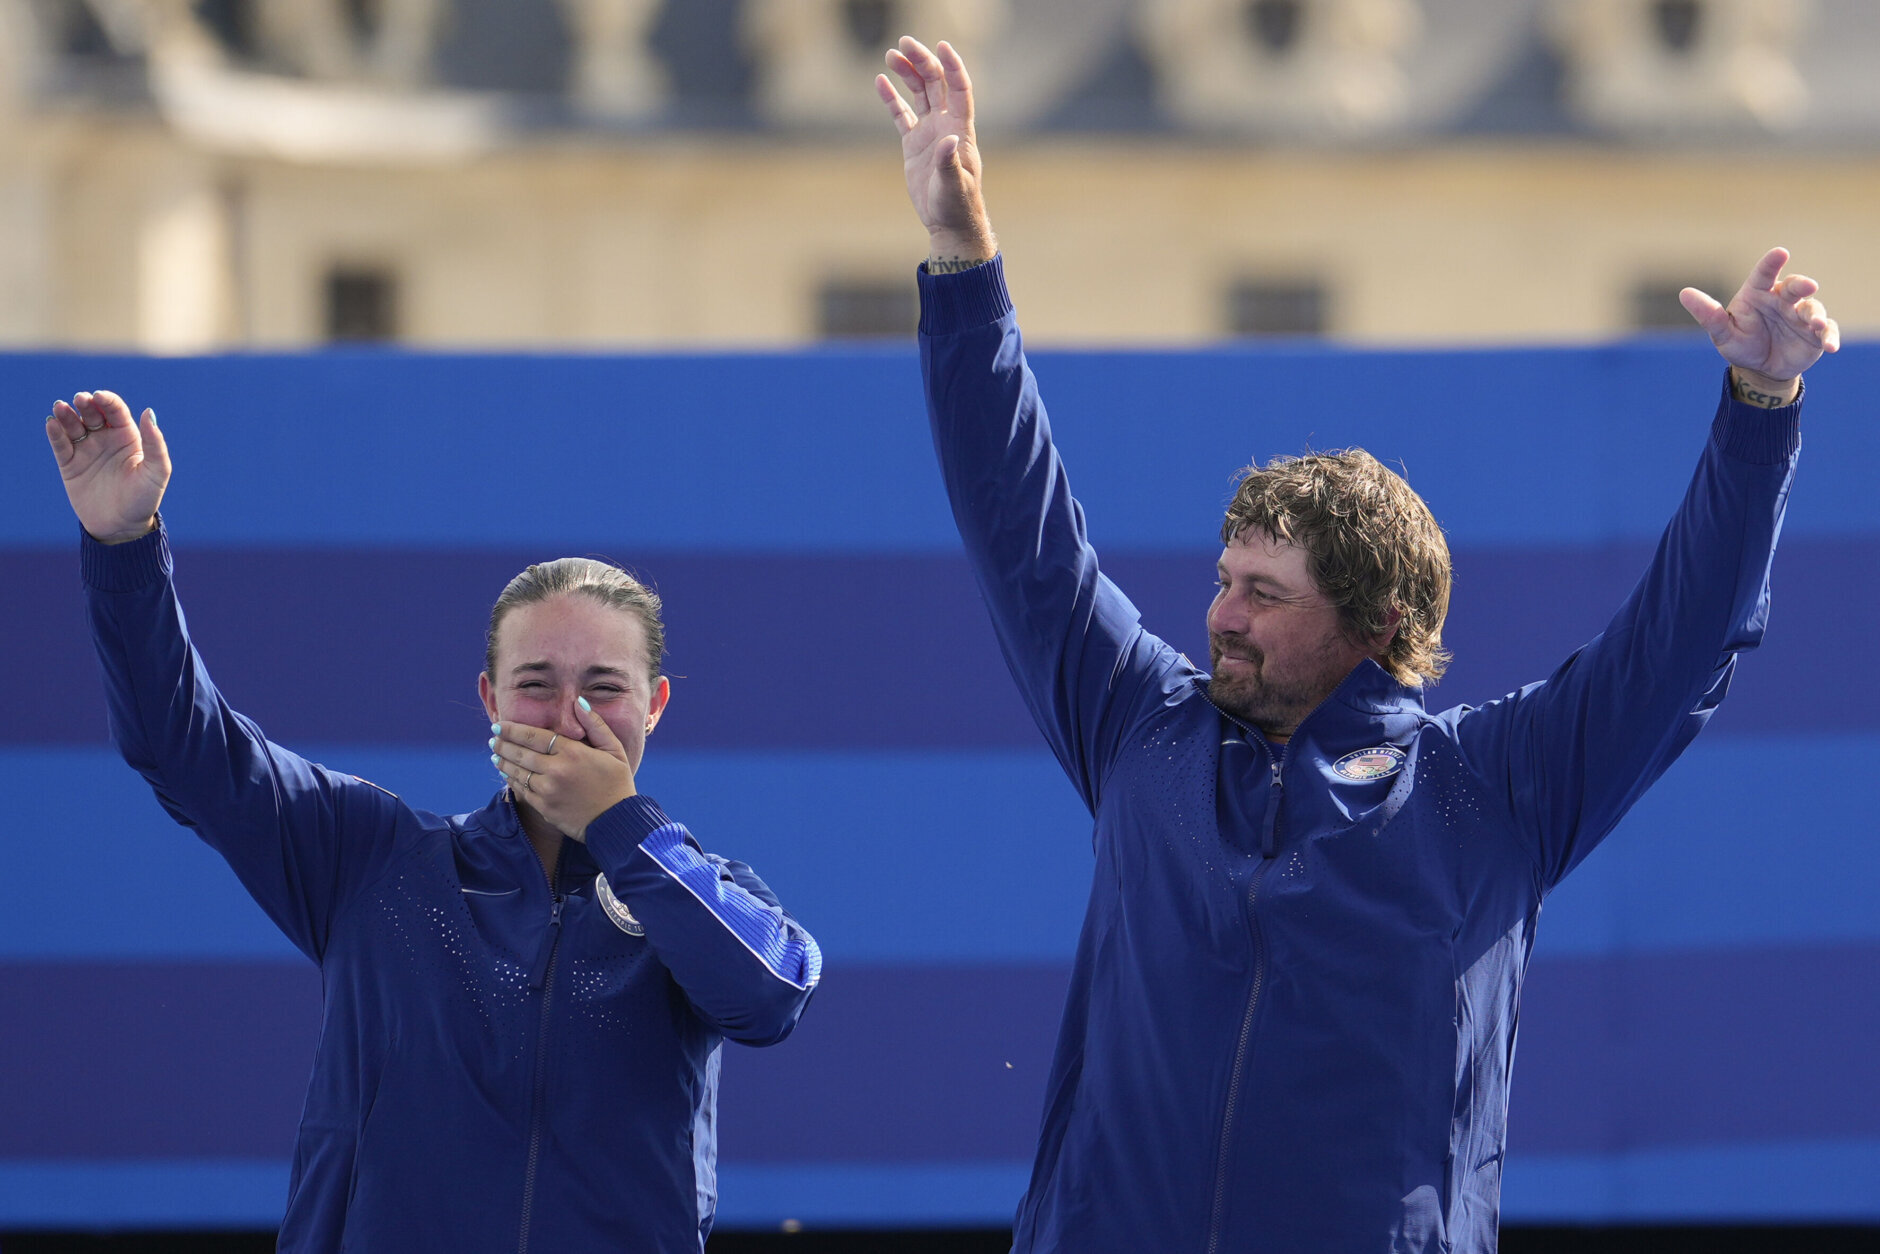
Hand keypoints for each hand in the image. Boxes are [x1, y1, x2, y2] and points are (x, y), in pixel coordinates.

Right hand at [45, 391, 170, 543]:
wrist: (122, 526)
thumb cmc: (144, 498)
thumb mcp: (156, 471)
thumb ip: (155, 443)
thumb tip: (149, 412)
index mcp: (128, 436)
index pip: (116, 411)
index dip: (107, 401)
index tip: (99, 397)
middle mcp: (106, 439)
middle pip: (93, 414)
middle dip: (86, 404)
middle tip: (81, 400)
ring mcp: (86, 450)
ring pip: (74, 426)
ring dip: (67, 415)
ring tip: (60, 408)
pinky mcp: (70, 464)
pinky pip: (61, 445)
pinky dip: (55, 433)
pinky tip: (52, 423)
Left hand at [491, 701, 637, 840]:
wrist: (616, 821)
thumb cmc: (617, 783)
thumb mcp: (614, 749)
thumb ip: (595, 724)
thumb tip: (579, 702)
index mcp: (572, 752)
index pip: (534, 736)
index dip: (513, 730)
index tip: (499, 725)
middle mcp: (556, 770)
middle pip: (520, 753)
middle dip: (503, 744)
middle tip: (493, 739)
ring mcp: (548, 790)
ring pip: (517, 772)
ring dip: (502, 762)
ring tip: (495, 755)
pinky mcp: (543, 807)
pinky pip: (521, 790)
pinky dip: (511, 780)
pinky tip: (507, 774)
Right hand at [876, 37, 996, 265]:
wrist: (948, 222)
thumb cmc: (957, 205)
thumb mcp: (954, 186)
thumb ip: (950, 163)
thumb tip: (947, 141)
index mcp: (960, 130)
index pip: (960, 89)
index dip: (952, 66)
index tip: (941, 46)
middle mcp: (946, 124)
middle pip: (936, 83)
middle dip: (922, 61)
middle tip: (903, 43)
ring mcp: (929, 131)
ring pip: (919, 93)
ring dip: (907, 72)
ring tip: (891, 55)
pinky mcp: (914, 143)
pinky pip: (901, 115)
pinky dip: (891, 98)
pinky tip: (880, 81)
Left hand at [1680, 248, 1839, 397]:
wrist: (1760, 369)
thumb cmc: (1740, 344)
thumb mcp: (1722, 333)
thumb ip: (1708, 314)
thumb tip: (1684, 293)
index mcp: (1759, 294)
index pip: (1764, 274)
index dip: (1772, 262)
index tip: (1780, 252)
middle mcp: (1782, 300)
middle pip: (1794, 287)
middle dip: (1801, 285)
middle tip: (1808, 286)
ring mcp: (1801, 316)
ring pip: (1812, 308)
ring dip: (1815, 314)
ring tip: (1814, 323)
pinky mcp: (1816, 333)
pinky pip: (1826, 331)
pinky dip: (1830, 336)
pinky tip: (1830, 346)